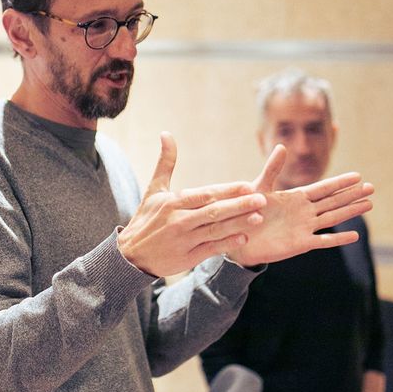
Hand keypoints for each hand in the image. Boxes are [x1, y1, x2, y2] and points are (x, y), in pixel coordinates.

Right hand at [118, 133, 266, 276]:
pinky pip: (210, 249)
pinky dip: (227, 244)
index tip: (247, 185)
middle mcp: (179, 220)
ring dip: (238, 224)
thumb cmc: (146, 220)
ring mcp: (183, 240)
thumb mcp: (154, 190)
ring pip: (215, 230)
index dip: (227, 190)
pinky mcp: (186, 258)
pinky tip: (244, 237)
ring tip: (258, 218)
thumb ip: (165, 163)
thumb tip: (166, 133)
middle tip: (261, 199)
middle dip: (239, 205)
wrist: (131, 255)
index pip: (205, 194)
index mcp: (173, 202)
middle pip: (214, 211)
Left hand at [229, 146, 374, 267]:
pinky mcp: (300, 243)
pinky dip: (338, 238)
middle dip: (352, 194)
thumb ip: (272, 168)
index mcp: (296, 197)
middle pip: (333, 201)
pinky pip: (323, 240)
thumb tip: (281, 145)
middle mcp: (304, 212)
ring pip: (333, 217)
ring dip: (351, 211)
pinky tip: (354, 235)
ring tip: (369, 204)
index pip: (323, 188)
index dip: (340, 182)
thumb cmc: (247, 211)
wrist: (239, 237)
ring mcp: (304, 228)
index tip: (358, 176)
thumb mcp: (259, 187)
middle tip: (372, 188)